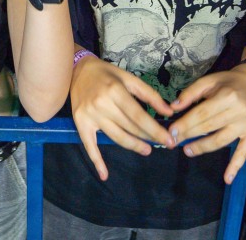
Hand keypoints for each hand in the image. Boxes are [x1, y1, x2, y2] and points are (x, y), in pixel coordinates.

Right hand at [69, 55, 174, 180]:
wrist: (77, 71)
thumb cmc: (106, 74)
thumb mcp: (129, 78)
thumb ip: (149, 95)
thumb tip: (168, 112)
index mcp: (115, 91)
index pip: (138, 116)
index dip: (154, 130)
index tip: (169, 140)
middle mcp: (102, 105)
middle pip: (129, 127)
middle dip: (148, 137)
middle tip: (162, 144)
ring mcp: (90, 116)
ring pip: (116, 137)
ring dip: (133, 146)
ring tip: (147, 150)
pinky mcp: (81, 124)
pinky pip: (89, 146)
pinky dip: (97, 161)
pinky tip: (104, 174)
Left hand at [166, 65, 245, 183]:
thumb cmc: (228, 81)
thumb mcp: (209, 80)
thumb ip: (191, 93)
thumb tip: (173, 108)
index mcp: (228, 96)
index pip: (202, 113)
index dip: (186, 123)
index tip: (172, 131)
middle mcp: (239, 111)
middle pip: (210, 127)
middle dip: (190, 135)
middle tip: (174, 141)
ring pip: (222, 140)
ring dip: (203, 148)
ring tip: (188, 151)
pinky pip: (245, 152)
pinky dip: (236, 166)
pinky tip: (227, 178)